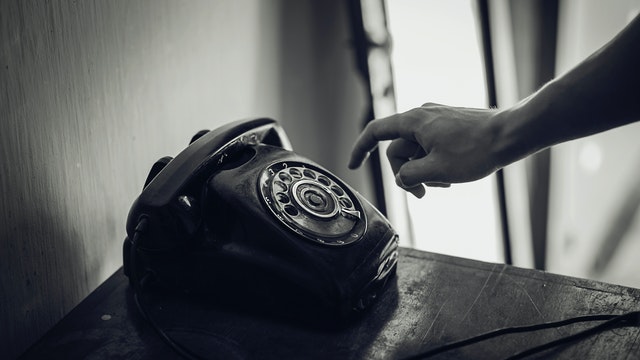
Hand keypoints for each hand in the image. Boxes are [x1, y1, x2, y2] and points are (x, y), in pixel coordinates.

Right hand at [348, 103, 501, 197]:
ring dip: (424, 170)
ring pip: (417, 150)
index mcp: (413, 121)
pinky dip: (434, 162)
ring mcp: (437, 119)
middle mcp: (422, 116)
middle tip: (424, 194)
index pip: (375, 132)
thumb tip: (402, 179)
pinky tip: (452, 174)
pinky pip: (431, 145)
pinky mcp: (449, 125)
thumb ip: (409, 177)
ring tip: (445, 182)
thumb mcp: (437, 170)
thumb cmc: (476, 150)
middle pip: (398, 149)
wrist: (511, 134)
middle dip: (406, 174)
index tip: (352, 165)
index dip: (360, 149)